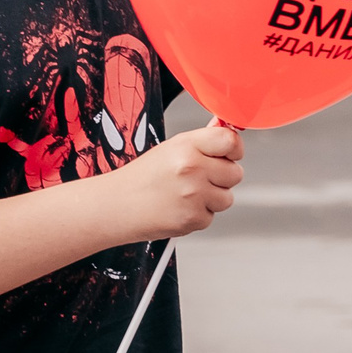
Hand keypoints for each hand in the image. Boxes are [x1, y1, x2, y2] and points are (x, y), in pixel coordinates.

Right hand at [109, 123, 244, 239]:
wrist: (116, 206)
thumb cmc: (142, 177)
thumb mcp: (170, 149)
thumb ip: (202, 143)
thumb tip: (229, 134)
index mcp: (186, 146)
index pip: (230, 141)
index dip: (234, 149)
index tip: (229, 154)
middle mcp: (192, 168)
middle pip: (235, 173)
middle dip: (222, 177)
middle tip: (199, 179)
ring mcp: (194, 195)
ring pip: (227, 197)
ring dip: (212, 198)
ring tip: (186, 195)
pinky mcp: (193, 219)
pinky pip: (211, 216)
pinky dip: (198, 215)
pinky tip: (179, 208)